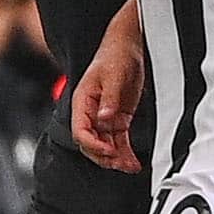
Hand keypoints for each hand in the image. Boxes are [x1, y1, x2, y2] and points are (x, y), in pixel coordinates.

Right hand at [72, 32, 144, 173]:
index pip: (80, 131)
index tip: (109, 150)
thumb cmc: (115, 55)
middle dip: (104, 157)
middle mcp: (91, 113)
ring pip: (105, 146)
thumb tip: (104, 118)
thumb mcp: (113, 75)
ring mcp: (104, 118)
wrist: (127, 48)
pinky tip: (133, 161)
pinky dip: (125, 153)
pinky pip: (119, 142)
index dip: (93, 144)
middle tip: (120, 162)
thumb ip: (109, 97)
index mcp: (82, 102)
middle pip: (90, 144)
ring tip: (130, 166)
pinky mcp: (118, 120)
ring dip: (116, 159)